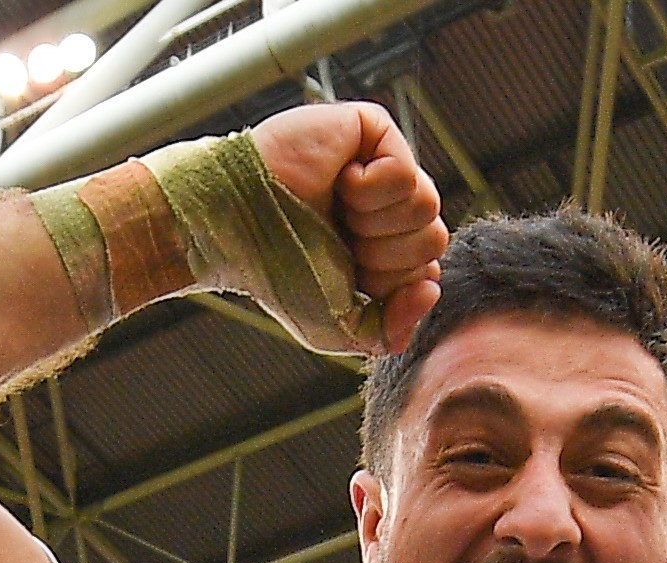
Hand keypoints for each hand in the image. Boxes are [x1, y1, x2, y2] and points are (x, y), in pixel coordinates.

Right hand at [248, 103, 446, 351]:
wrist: (234, 228)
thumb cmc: (275, 271)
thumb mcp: (338, 327)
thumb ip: (390, 330)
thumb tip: (432, 290)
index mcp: (384, 245)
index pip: (426, 270)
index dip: (390, 285)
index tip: (346, 277)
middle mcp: (387, 205)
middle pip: (432, 240)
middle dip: (383, 256)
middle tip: (335, 239)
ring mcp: (382, 164)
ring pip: (426, 207)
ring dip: (373, 222)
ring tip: (334, 208)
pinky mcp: (372, 129)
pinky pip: (405, 172)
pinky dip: (368, 191)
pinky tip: (336, 181)